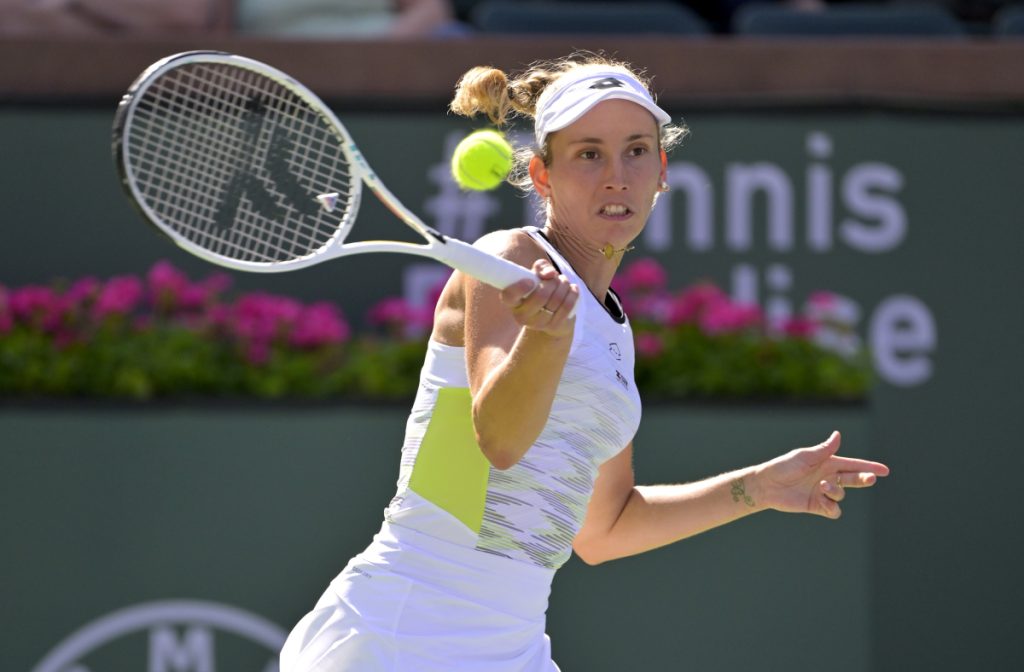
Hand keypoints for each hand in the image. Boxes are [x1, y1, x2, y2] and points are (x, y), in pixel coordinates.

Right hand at [499, 259, 578, 337]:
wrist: (552, 314)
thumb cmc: (541, 289)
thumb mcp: (538, 274)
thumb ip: (541, 267)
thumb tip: (550, 274)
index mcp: (512, 301)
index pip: (509, 296)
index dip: (519, 288)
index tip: (531, 280)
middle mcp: (522, 316)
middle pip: (540, 296)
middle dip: (553, 282)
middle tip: (556, 277)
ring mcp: (538, 324)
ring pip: (556, 300)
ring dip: (564, 285)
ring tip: (564, 281)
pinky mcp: (553, 327)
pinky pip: (567, 306)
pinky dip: (572, 294)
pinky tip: (573, 289)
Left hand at [753, 431, 889, 518]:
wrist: (767, 485)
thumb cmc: (784, 466)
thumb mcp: (804, 456)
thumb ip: (824, 450)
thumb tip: (838, 435)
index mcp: (827, 463)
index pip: (853, 465)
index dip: (869, 467)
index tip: (884, 470)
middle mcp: (828, 477)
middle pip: (853, 479)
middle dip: (864, 479)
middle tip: (870, 479)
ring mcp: (823, 492)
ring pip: (841, 495)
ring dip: (836, 491)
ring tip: (822, 487)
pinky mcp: (816, 505)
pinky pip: (833, 510)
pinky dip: (832, 507)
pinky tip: (823, 501)